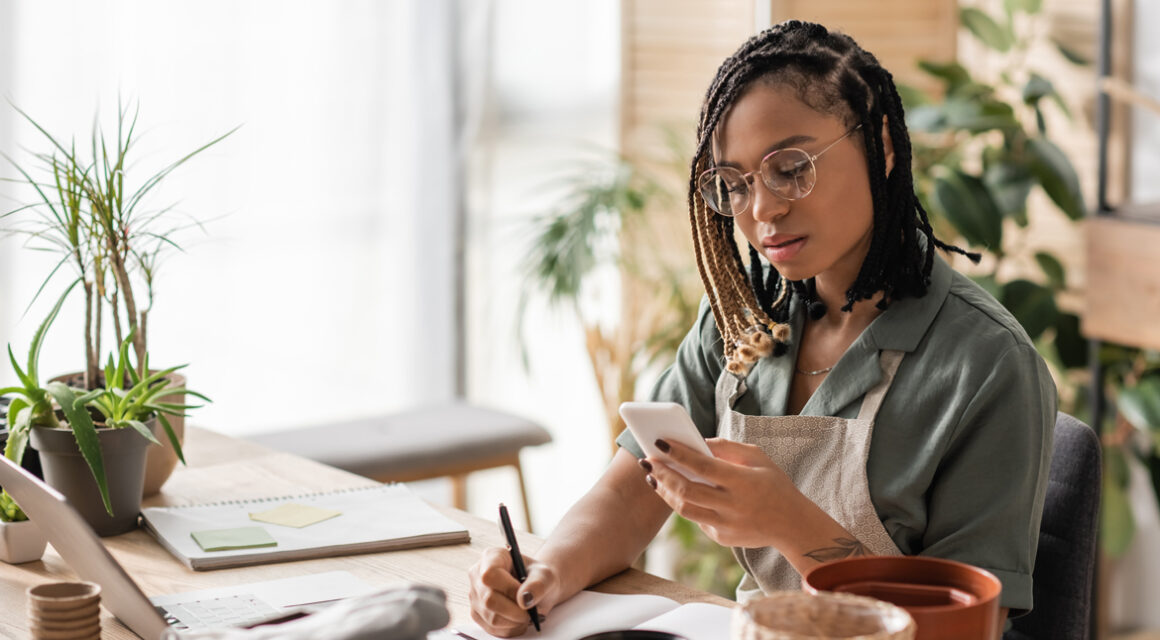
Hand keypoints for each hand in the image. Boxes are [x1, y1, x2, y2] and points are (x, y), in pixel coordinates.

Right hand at [468, 546, 560, 636]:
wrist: (535, 589)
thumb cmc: (537, 577)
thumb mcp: (545, 575)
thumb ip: (538, 584)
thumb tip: (524, 599)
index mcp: (492, 557)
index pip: (489, 574)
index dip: (508, 589)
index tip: (524, 596)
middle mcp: (477, 575)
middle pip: (489, 600)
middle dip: (515, 610)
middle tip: (530, 611)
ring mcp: (475, 595)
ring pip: (491, 617)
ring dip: (515, 621)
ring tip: (526, 614)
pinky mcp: (477, 613)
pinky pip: (492, 628)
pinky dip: (510, 628)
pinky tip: (517, 619)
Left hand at [641, 437, 808, 548]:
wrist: (793, 525)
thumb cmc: (773, 484)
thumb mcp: (758, 457)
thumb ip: (727, 447)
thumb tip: (697, 441)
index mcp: (743, 482)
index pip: (703, 466)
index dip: (678, 454)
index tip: (658, 442)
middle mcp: (733, 506)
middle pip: (687, 490)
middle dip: (662, 474)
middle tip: (647, 460)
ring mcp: (726, 525)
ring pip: (684, 509)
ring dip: (665, 491)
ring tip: (653, 477)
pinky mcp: (722, 538)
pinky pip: (696, 519)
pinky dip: (684, 503)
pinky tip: (676, 491)